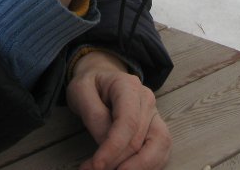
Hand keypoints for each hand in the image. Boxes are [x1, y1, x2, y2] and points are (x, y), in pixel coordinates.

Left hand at [67, 51, 170, 169]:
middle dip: (117, 162)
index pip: (128, 121)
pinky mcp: (155, 129)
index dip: (114, 147)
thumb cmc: (90, 85)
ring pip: (159, 147)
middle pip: (139, 139)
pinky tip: (126, 169)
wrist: (101, 78)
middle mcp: (147, 100)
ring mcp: (154, 114)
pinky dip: (145, 166)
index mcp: (129, 86)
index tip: (97, 165)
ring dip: (138, 167)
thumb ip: (94, 116)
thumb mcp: (80, 92)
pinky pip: (159, 152)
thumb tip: (106, 144)